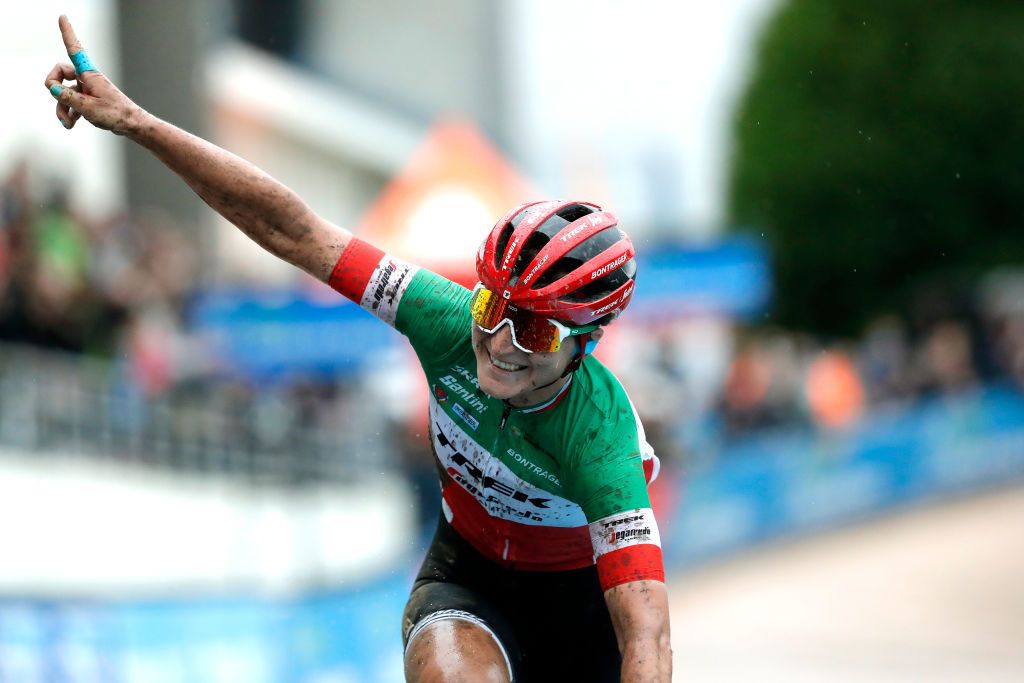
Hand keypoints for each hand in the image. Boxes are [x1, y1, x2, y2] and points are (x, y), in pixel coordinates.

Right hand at [43, 15, 144, 134]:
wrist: (132, 125)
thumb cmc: (115, 114)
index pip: (75, 50)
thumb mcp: (88, 107)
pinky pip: (72, 102)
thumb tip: (52, 88)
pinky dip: (70, 113)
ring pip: (65, 93)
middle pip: (60, 73)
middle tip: (57, 99)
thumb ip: (67, 97)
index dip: (67, 34)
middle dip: (54, 89)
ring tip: (67, 123)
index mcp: (89, 74)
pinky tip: (71, 124)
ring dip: (62, 108)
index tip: (62, 17)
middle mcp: (87, 78)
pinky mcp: (89, 99)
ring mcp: (87, 89)